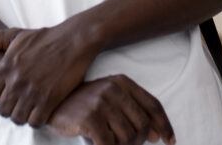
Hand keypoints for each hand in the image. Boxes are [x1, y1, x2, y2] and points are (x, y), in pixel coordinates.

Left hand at [0, 23, 98, 126]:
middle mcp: (16, 80)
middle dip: (10, 108)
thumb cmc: (44, 37)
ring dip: (23, 115)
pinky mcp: (49, 99)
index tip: (10, 94)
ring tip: (31, 108)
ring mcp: (32, 91)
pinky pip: (35, 122)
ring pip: (17, 118)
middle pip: (2, 110)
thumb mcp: (14, 35)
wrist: (74, 39)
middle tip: (21, 103)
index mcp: (6, 66)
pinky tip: (42, 110)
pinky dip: (37, 120)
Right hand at [46, 76, 173, 144]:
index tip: (170, 141)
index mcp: (123, 82)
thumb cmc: (83, 106)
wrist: (51, 105)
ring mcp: (101, 102)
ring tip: (110, 144)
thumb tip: (156, 136)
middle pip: (143, 125)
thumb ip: (133, 112)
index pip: (153, 105)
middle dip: (139, 142)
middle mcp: (114, 89)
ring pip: (128, 137)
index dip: (165, 125)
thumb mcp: (110, 100)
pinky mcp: (90, 118)